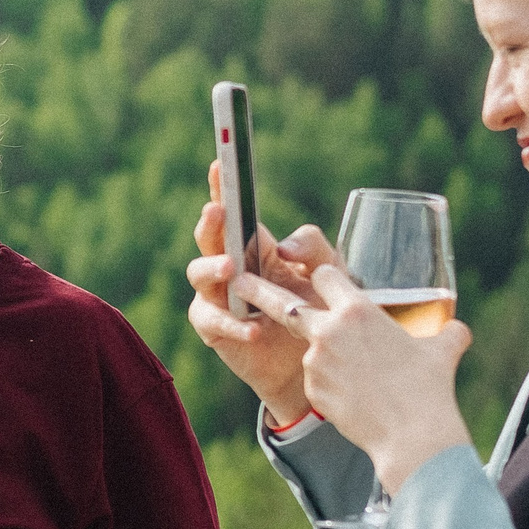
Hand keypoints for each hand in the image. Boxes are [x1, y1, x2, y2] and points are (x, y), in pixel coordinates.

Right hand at [184, 160, 334, 421]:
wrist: (316, 364)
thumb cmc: (321, 312)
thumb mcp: (330, 274)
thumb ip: (315, 249)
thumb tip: (286, 246)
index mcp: (256, 247)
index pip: (235, 213)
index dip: (224, 188)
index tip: (220, 163)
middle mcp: (230, 267)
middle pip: (209, 238)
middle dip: (211, 223)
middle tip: (218, 213)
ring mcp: (219, 297)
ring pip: (199, 275)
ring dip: (212, 269)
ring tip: (231, 270)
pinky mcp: (216, 330)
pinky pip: (212, 321)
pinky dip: (232, 322)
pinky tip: (255, 328)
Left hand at [235, 265, 475, 492]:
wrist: (411, 435)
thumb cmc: (429, 388)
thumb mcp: (442, 352)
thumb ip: (446, 334)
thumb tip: (457, 330)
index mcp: (357, 309)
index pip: (324, 275)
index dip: (321, 276)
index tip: (316, 278)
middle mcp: (329, 329)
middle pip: (282, 301)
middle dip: (257, 290)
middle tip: (237, 281)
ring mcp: (315, 360)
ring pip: (309, 347)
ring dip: (324, 354)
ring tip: (358, 375)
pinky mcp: (311, 387)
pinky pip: (316, 377)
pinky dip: (331, 382)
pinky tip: (357, 397)